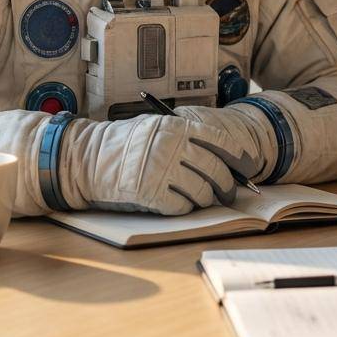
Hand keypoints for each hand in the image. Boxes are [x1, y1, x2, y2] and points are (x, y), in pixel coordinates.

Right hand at [87, 111, 263, 215]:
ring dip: (206, 200)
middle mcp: (173, 147)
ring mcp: (163, 171)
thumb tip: (223, 157)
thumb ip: (186, 137)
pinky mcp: (152, 195)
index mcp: (177, 127)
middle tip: (230, 193)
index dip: (239, 157)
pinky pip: (182, 207)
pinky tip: (177, 202)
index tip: (248, 167)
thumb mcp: (156, 128)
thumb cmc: (124, 144)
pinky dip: (184, 208)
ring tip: (203, 199)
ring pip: (203, 193)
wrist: (87, 159)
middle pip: (217, 171)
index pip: (221, 141)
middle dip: (227, 186)